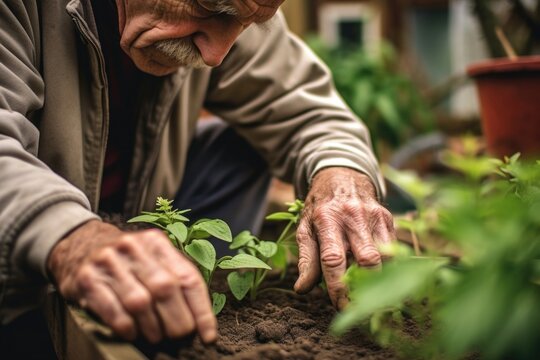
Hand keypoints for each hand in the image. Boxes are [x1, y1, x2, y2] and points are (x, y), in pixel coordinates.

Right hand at [47, 221, 216, 343]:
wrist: (77, 242)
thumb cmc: (125, 260)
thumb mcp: (151, 258)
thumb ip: (174, 279)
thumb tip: (200, 321)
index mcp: (157, 243)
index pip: (188, 278)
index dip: (201, 310)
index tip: (207, 336)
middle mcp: (134, 248)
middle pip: (166, 289)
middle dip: (177, 321)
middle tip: (178, 337)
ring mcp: (109, 261)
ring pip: (140, 302)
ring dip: (152, 327)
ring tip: (155, 337)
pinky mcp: (87, 278)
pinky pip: (113, 310)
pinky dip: (127, 327)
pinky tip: (132, 333)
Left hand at [294, 167, 394, 309]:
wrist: (342, 175)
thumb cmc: (320, 207)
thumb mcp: (305, 227)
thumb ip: (306, 258)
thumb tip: (302, 289)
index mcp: (327, 218)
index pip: (334, 259)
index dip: (338, 287)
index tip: (341, 307)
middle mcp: (353, 215)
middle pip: (368, 260)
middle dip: (366, 288)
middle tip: (359, 307)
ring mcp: (374, 215)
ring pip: (386, 257)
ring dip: (379, 280)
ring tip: (369, 294)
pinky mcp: (388, 218)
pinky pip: (393, 249)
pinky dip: (387, 267)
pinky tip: (379, 275)